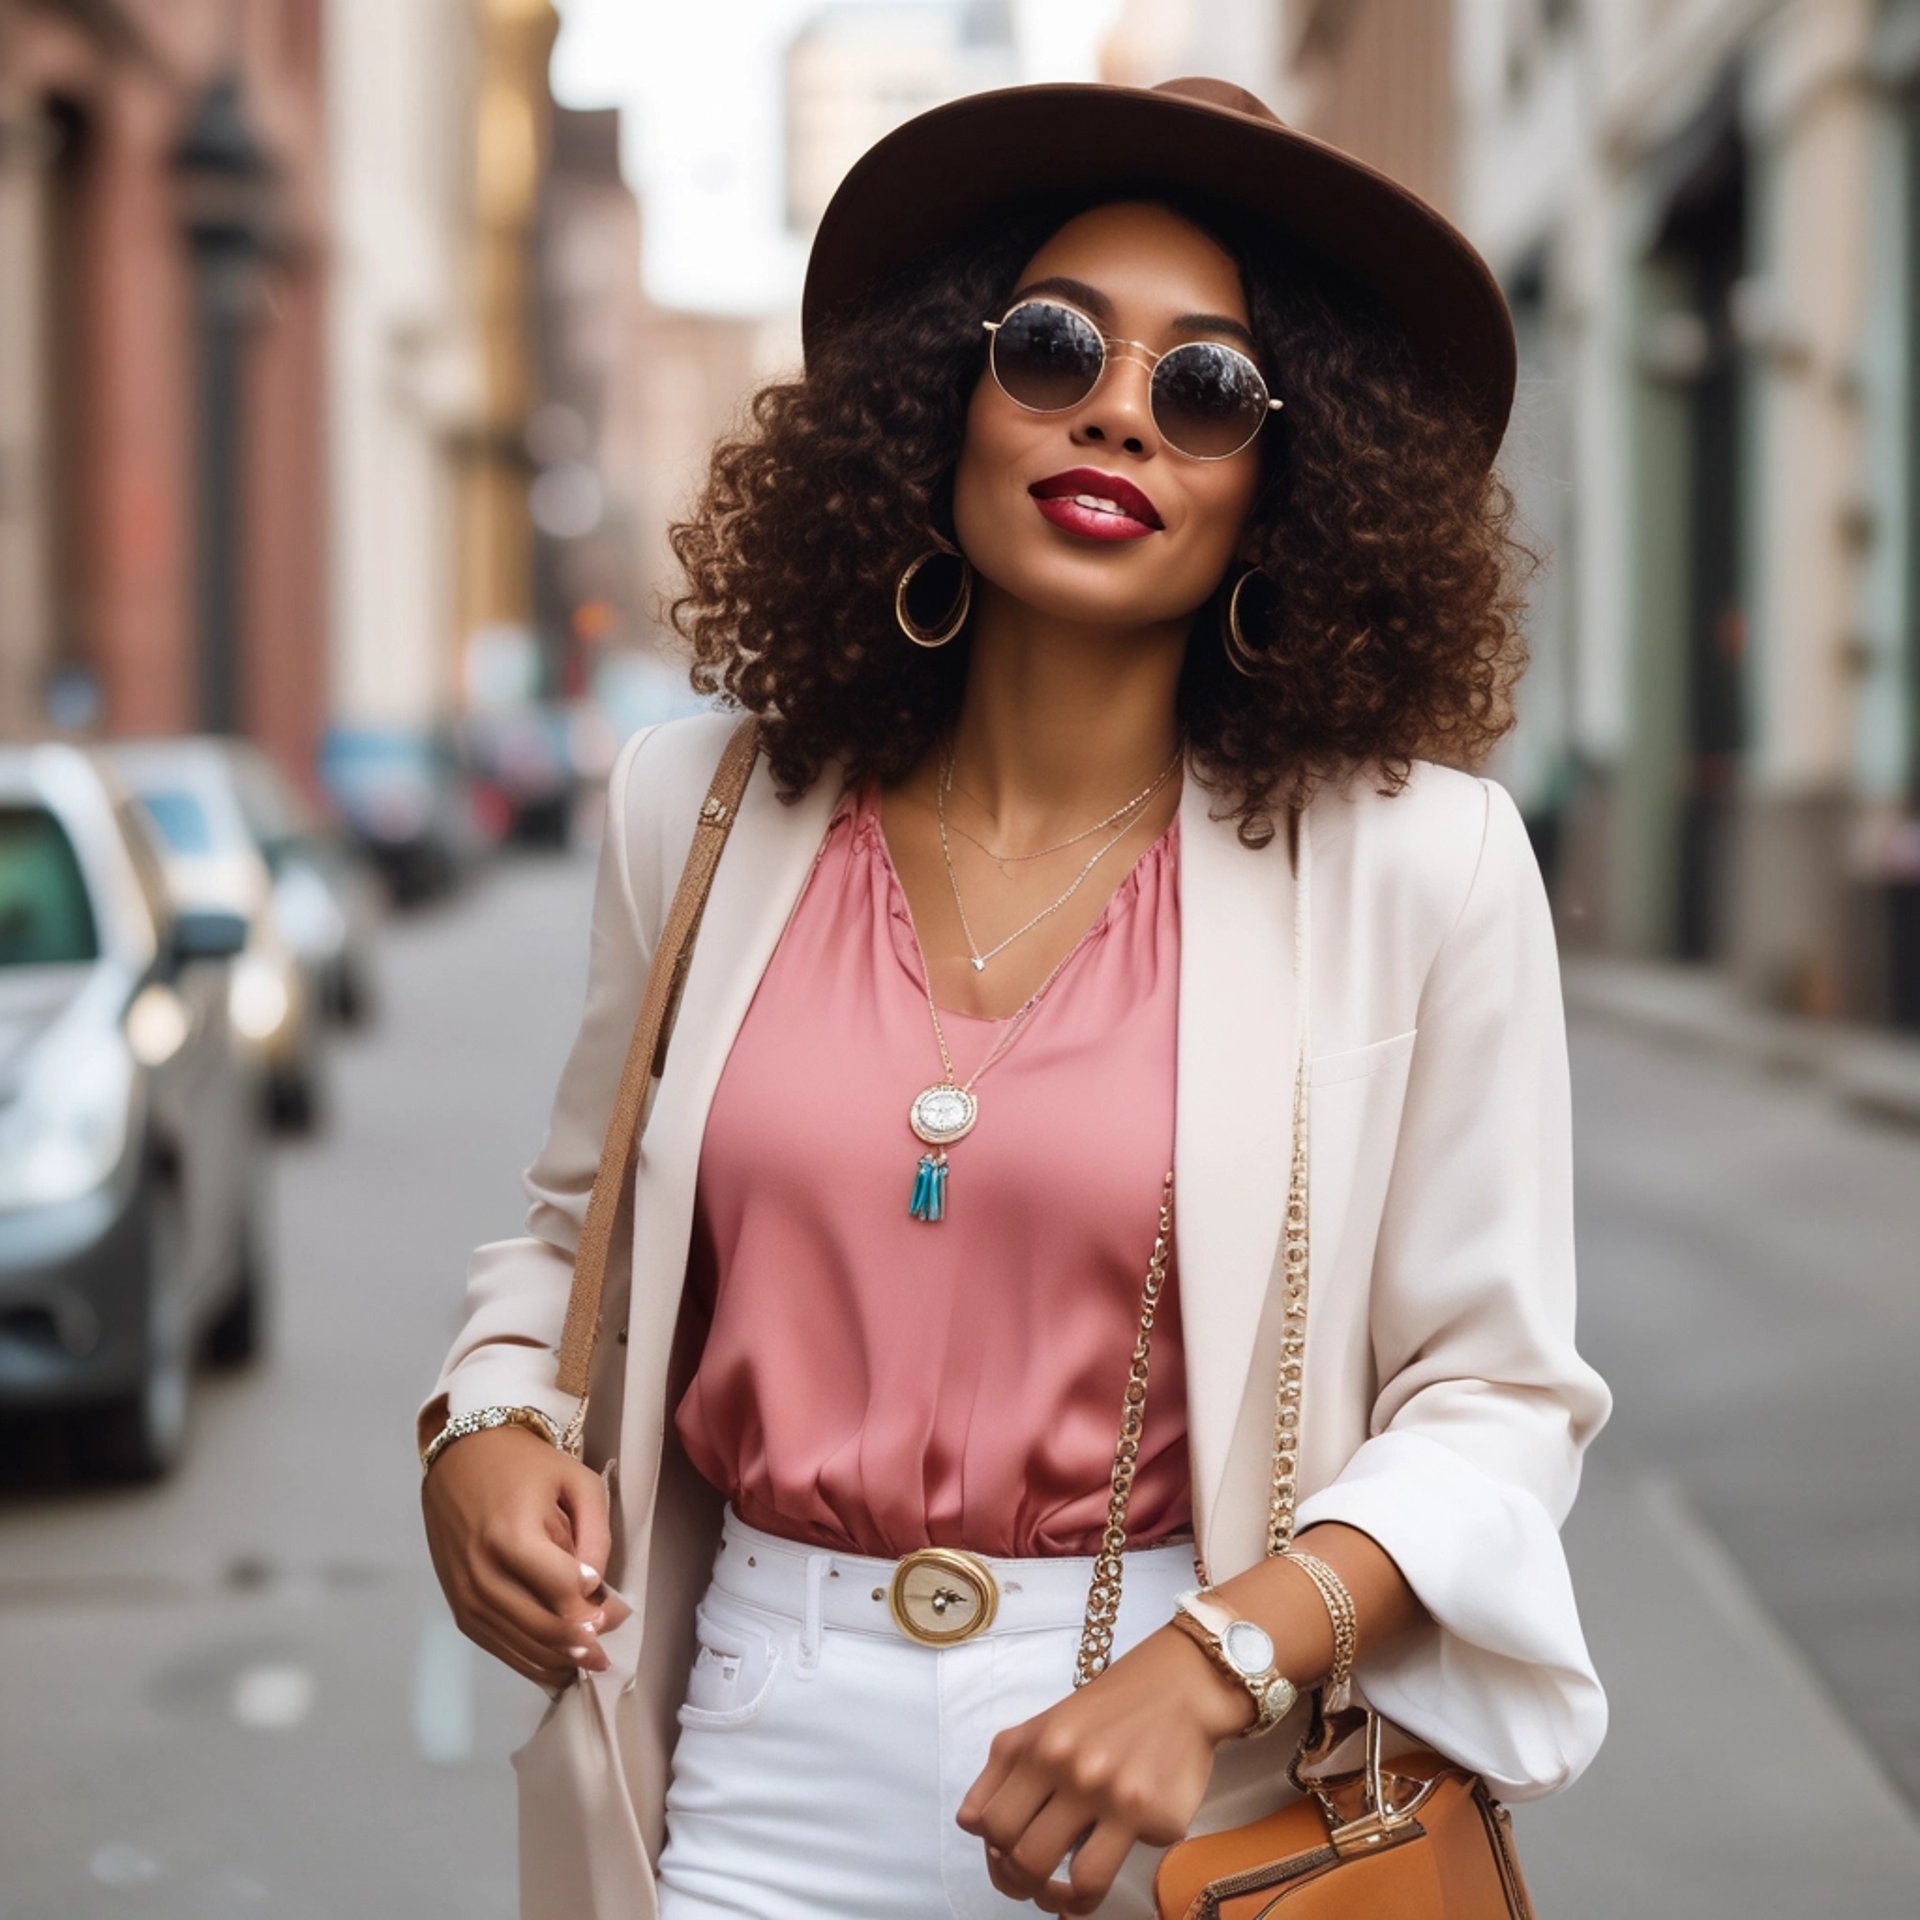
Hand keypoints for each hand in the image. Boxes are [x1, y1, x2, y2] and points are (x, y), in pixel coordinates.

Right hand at [420, 1425, 633, 1688]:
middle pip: (543, 1628)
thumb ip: (595, 1534)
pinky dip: (531, 1662)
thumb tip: (596, 1587)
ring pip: (521, 1647)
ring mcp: (467, 1596)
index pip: (563, 1591)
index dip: (595, 1607)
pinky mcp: (459, 1609)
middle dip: (583, 1645)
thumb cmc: (524, 1466)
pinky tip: (558, 1662)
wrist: (460, 1459)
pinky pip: (499, 1649)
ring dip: (560, 1662)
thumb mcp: (576, 1481)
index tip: (617, 1609)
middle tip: (608, 1649)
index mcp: (512, 1535)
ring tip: (590, 1661)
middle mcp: (483, 1572)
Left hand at [954, 1625, 1250, 1913]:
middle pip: (1022, 1859)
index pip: (986, 1823)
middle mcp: (1069, 1768)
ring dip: (1061, 1899)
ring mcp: (1114, 1795)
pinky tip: (1104, 1863)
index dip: (992, 1852)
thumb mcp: (1043, 1726)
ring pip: (1072, 1882)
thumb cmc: (1104, 1711)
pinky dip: (1104, 1883)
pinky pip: (1120, 1869)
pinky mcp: (1156, 1818)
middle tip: (1035, 1884)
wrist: (1177, 1688)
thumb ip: (1003, 1771)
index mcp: (1034, 1746)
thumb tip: (972, 1826)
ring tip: (1063, 1895)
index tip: (1007, 1857)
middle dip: (1022, 1884)